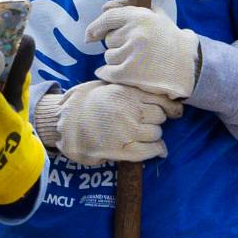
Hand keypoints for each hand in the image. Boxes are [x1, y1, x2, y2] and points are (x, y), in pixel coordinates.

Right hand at [33, 79, 182, 166]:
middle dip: (157, 120)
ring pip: (156, 133)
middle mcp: (130, 111)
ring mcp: (128, 131)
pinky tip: (156, 150)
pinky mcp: (124, 149)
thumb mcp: (105, 87)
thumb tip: (156, 97)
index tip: (174, 111)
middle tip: (148, 123)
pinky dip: (156, 150)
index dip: (170, 107)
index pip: (161, 99)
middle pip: (160, 117)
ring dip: (153, 135)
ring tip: (143, 135)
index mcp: (126, 93)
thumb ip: (128, 90)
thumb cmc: (84, 104)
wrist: (64, 124)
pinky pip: (150, 150)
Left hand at [87, 2, 199, 99]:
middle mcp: (135, 33)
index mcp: (141, 17)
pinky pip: (107, 72)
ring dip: (117, 60)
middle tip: (136, 50)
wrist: (189, 65)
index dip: (96, 27)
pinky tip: (122, 73)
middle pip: (108, 40)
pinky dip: (109, 73)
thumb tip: (104, 7)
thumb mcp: (156, 16)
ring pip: (108, 56)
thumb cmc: (170, 40)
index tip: (90, 35)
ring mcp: (132, 54)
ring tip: (138, 61)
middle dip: (117, 44)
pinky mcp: (129, 73)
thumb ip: (130, 8)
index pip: (108, 18)